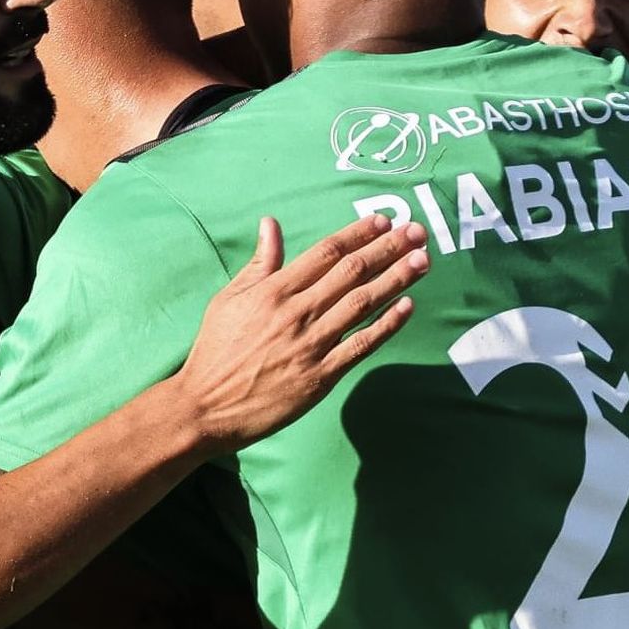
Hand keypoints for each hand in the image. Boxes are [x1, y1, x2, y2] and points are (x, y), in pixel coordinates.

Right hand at [173, 214, 428, 452]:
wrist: (205, 407)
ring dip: (396, 280)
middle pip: (352, 272)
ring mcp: (311, 345)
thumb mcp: (229, 299)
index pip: (325, 253)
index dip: (358, 234)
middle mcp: (297, 313)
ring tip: (422, 261)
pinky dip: (386, 326)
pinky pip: (360, 346)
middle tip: (418, 233)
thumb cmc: (215, 350)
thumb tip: (271, 224)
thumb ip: (259, 263)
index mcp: (274, 291)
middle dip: (389, 249)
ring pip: (362, 304)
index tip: (384, 221)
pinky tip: (407, 307)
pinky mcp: (320, 377)